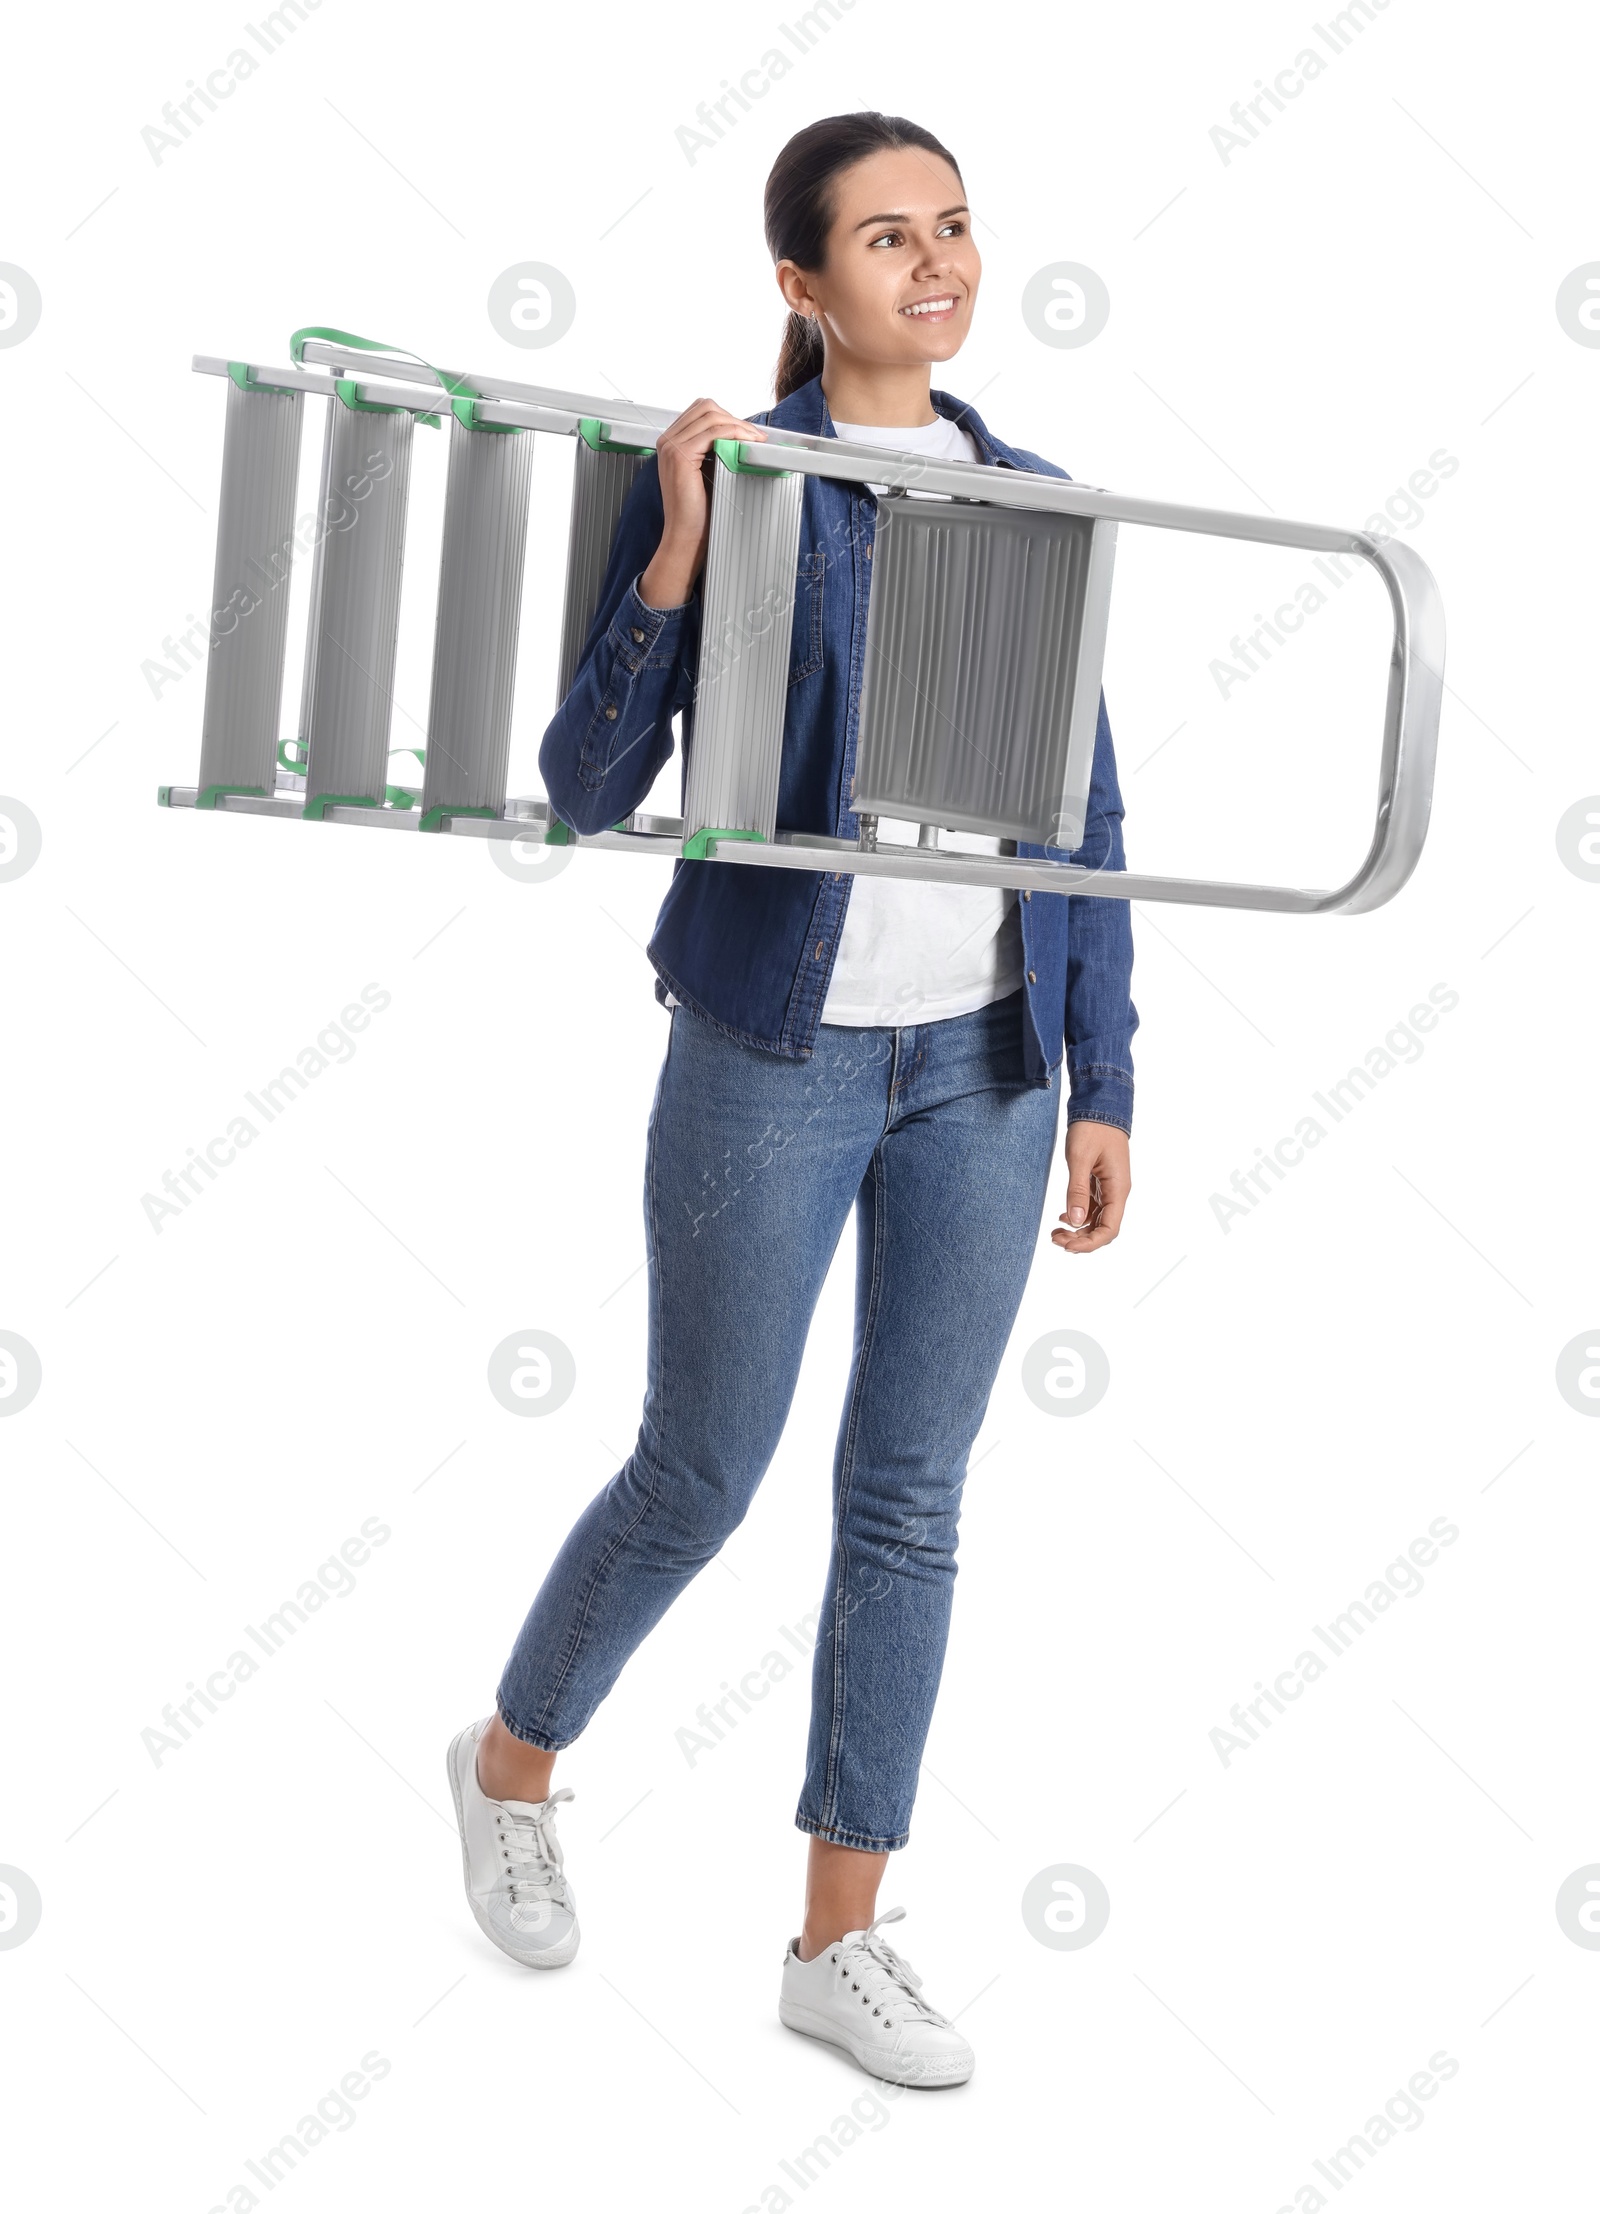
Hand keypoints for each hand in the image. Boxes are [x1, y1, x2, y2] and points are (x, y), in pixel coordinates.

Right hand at [639, 397, 768, 607]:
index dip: (728, 418)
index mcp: (671, 442)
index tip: (749, 433)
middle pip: (706, 408)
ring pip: (712, 416)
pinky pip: (714, 432)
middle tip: (756, 437)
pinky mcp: (680, 455)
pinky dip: (735, 433)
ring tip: (756, 441)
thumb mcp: (708, 473)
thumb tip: (740, 436)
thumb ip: (716, 451)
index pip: (701, 412)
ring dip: (740, 426)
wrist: (686, 537)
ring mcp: (671, 446)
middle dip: (735, 419)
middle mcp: (667, 440)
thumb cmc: (697, 513)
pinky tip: (748, 444)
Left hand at [1051, 1120, 1130, 1253]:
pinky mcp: (1100, 1182)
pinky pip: (1093, 1207)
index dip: (1089, 1243)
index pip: (1109, 1229)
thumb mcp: (1080, 1158)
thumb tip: (1076, 1221)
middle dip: (1081, 1240)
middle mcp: (1117, 1192)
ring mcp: (1109, 1188)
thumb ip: (1077, 1190)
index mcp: (1118, 1189)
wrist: (1099, 1105)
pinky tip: (1063, 1217)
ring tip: (1055, 1232)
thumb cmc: (1092, 1128)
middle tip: (1054, 1238)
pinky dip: (1079, 1216)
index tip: (1067, 1246)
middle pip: (1103, 1229)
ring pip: (1097, 1220)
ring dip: (1078, 1230)